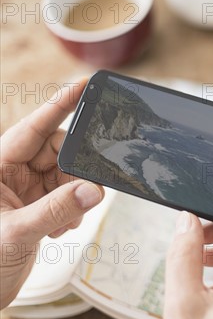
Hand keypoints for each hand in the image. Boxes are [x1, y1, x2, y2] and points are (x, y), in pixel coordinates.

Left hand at [0, 80, 104, 308]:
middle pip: (57, 151)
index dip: (59, 105)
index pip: (32, 128)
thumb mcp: (16, 233)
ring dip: (75, 194)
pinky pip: (69, 194)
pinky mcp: (39, 207)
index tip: (84, 85)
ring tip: (65, 220)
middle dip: (76, 169)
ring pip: (67, 174)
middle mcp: (12, 174)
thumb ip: (56, 209)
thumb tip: (94, 190)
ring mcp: (26, 190)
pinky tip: (61, 228)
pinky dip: (74, 209)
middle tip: (88, 187)